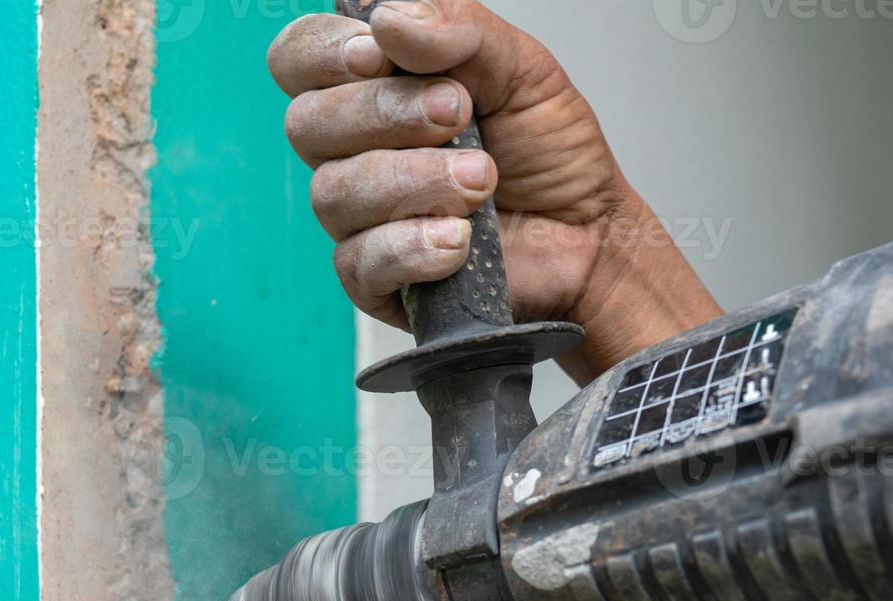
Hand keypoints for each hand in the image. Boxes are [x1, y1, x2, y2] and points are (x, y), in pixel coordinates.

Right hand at [268, 0, 722, 381]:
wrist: (591, 237)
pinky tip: (459, 240)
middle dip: (387, 115)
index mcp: (372, 89)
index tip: (382, 57)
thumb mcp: (522, 70)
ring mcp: (359, 220)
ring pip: (335, 193)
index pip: (301, 58)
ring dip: (415, 181)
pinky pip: (360, 262)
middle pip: (308, 124)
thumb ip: (460, 31)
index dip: (326, 53)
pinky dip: (412, 246)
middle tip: (460, 116)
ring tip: (482, 181)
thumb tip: (388, 20)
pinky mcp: (376, 282)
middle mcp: (353, 152)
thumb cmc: (550, 156)